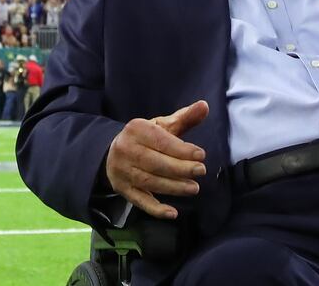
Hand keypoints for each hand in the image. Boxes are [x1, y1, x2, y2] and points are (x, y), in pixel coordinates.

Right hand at [106, 100, 208, 218]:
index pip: (161, 141)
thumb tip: (204, 106)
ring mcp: (122, 171)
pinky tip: (172, 213)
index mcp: (136, 129)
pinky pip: (139, 201)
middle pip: (155, 162)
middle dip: (180, 168)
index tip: (201, 155)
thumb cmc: (145, 137)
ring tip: (194, 188)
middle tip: (201, 171)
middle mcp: (125, 149)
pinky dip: (155, 209)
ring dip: (173, 187)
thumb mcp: (161, 124)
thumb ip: (184, 117)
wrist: (113, 152)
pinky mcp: (122, 189)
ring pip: (149, 182)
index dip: (182, 149)